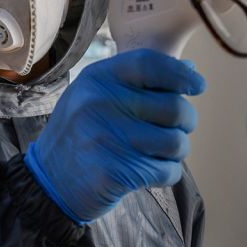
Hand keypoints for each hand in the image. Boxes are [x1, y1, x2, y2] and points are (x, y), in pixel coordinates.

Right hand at [24, 49, 205, 223]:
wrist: (48, 183)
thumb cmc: (80, 136)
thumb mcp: (95, 97)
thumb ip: (137, 83)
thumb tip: (187, 69)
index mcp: (97, 79)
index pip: (150, 64)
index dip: (181, 74)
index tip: (198, 86)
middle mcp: (101, 104)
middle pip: (174, 107)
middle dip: (185, 122)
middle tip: (175, 131)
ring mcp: (108, 138)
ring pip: (176, 143)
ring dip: (176, 152)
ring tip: (159, 153)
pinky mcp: (116, 171)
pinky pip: (166, 171)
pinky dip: (165, 174)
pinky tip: (148, 173)